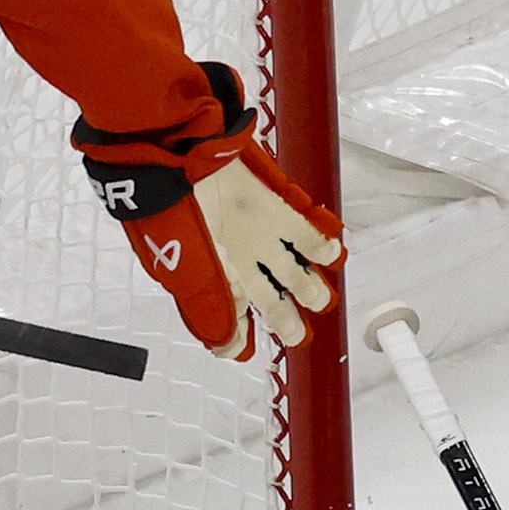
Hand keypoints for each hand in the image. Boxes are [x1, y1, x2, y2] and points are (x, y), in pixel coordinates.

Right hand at [74, 63, 343, 356]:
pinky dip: (323, 247)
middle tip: (298, 335)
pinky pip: (307, 232)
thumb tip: (229, 348)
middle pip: (269, 294)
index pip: (231, 308)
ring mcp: (261, 233)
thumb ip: (212, 310)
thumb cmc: (175, 213)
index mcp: (212, 270)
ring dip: (309, 287)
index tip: (245, 348)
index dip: (238, 330)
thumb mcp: (187, 270)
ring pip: (293, 269)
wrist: (181, 161)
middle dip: (285, 317)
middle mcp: (238, 256)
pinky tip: (333, 254)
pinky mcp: (278, 208)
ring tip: (320, 299)